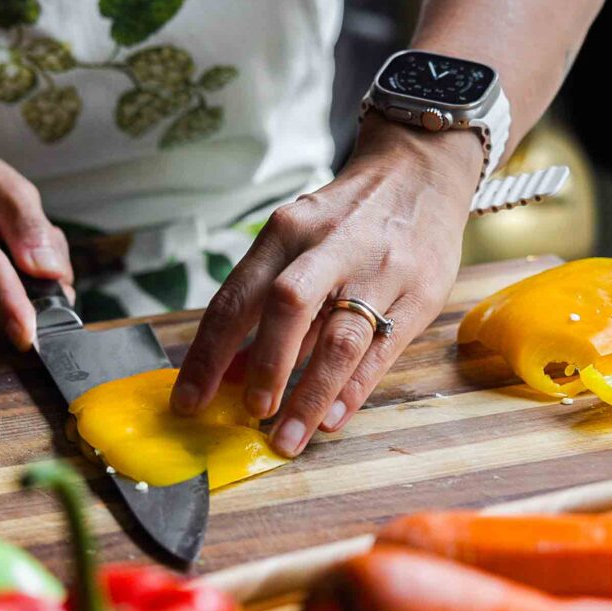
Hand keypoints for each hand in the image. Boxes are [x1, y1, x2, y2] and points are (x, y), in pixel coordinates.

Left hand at [172, 118, 482, 456]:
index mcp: (287, 231)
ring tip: (288, 438)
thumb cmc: (347, 217)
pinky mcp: (420, 291)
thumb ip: (267, 300)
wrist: (421, 172)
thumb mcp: (298, 238)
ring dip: (309, 395)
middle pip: (288, 308)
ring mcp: (380, 268)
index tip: (190, 402)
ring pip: (340, 338)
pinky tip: (332, 419)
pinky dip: (353, 389)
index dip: (208, 355)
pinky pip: (382, 350)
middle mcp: (330, 245)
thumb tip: (228, 370)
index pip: (237, 298)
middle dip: (264, 367)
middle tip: (248, 415)